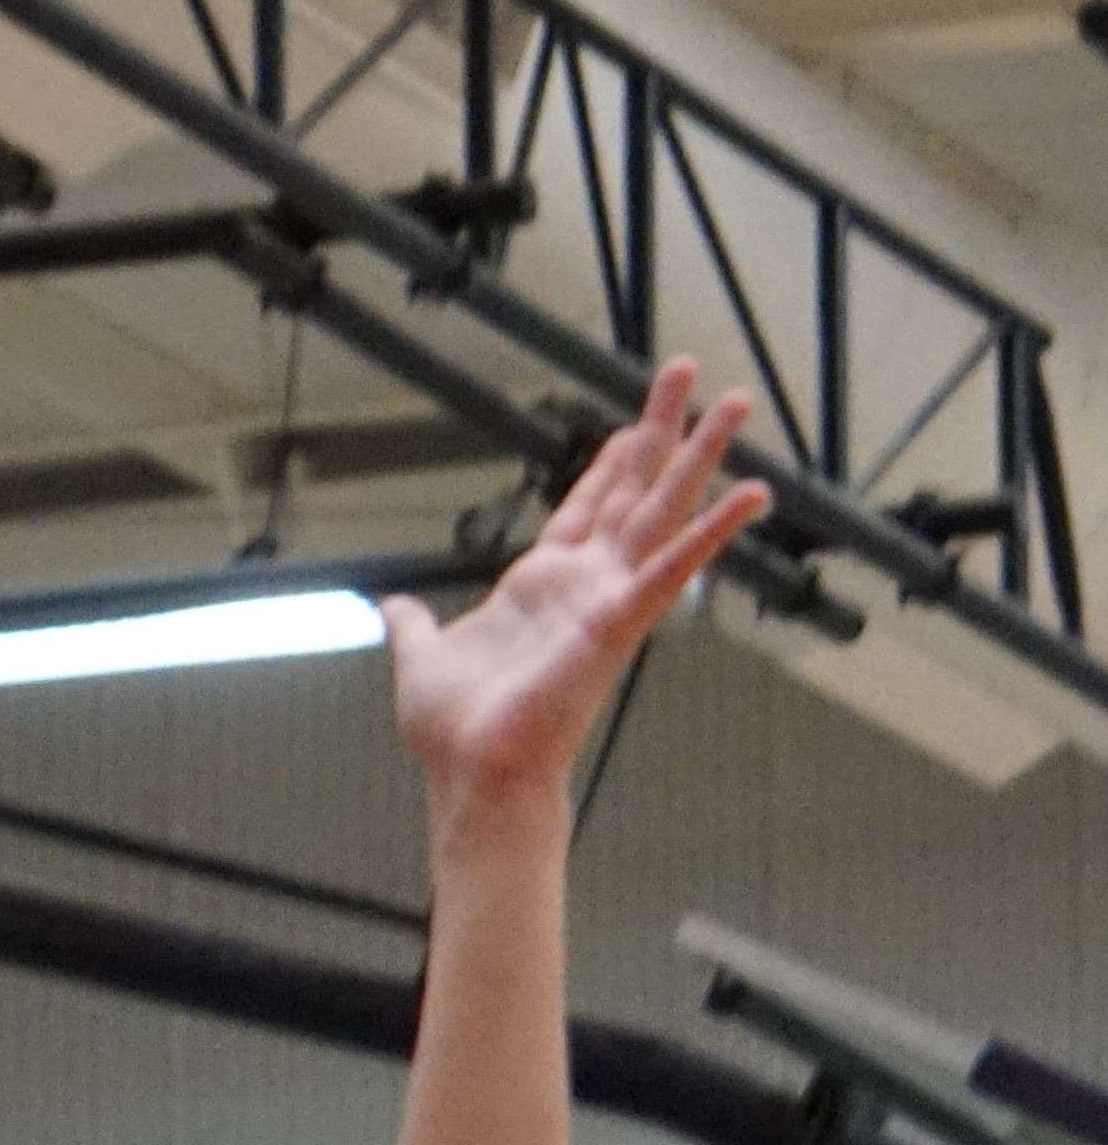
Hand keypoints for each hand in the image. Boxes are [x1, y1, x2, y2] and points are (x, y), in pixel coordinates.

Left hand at [389, 356, 767, 815]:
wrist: (471, 773)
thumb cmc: (455, 729)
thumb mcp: (422, 657)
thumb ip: (412, 625)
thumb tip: (391, 607)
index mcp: (541, 584)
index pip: (585, 506)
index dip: (609, 462)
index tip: (633, 422)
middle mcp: (585, 584)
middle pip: (633, 489)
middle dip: (660, 430)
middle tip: (685, 370)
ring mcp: (608, 599)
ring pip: (663, 510)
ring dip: (700, 456)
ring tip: (737, 401)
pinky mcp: (618, 623)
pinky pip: (673, 568)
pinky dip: (712, 531)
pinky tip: (753, 494)